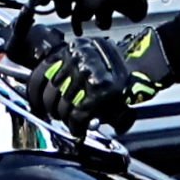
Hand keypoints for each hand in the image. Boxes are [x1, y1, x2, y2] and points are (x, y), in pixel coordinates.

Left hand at [29, 24, 168, 126]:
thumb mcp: (88, 54)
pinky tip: (82, 129)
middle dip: (52, 109)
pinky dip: (78, 127)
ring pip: (63, 107)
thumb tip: (45, 87)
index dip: (34, 92)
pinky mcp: (99, 94)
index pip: (40, 72)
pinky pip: (78, 117)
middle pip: (50, 93)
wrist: (145, 65)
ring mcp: (88, 77)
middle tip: (58, 115)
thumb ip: (67, 67)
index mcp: (71, 50)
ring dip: (66, 120)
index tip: (36, 102)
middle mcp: (77, 60)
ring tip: (74, 122)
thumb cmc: (118, 63)